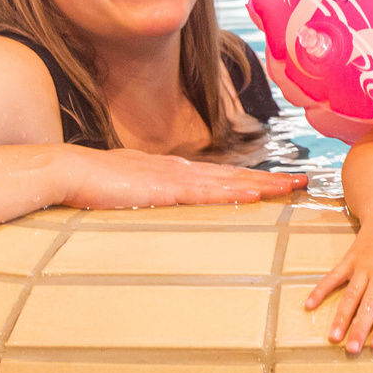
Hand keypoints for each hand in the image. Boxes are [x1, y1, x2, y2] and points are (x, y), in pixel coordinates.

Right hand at [55, 146, 306, 208]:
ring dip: (261, 185)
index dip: (254, 179)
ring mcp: (175, 177)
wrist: (69, 171)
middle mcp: (182, 170)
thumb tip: (164, 203)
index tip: (281, 184)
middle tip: (303, 183)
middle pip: (236, 176)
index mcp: (176, 171)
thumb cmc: (94, 182)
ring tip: (289, 189)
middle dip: (271, 180)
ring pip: (229, 182)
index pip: (224, 177)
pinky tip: (252, 196)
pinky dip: (231, 194)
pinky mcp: (163, 189)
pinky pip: (205, 193)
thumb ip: (151, 196)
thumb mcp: (131, 190)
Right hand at [304, 206, 372, 353]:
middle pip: (369, 305)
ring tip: (333, 337)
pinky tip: (309, 304)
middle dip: (359, 328)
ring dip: (341, 316)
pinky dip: (320, 290)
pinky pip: (333, 277)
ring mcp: (362, 267)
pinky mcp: (349, 260)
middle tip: (352, 349)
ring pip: (350, 295)